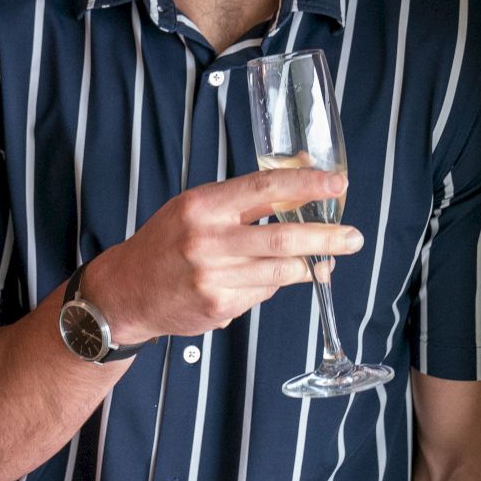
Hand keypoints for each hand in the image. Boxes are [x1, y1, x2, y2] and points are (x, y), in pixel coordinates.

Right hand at [86, 167, 360, 343]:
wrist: (127, 290)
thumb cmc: (166, 241)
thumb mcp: (196, 206)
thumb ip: (245, 195)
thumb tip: (301, 174)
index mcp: (202, 206)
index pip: (265, 188)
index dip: (306, 186)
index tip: (336, 184)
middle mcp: (207, 241)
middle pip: (282, 237)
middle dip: (326, 237)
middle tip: (353, 236)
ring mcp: (213, 278)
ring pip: (280, 272)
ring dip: (310, 266)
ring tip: (327, 261)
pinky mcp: (218, 307)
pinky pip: (262, 293)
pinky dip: (276, 285)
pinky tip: (277, 280)